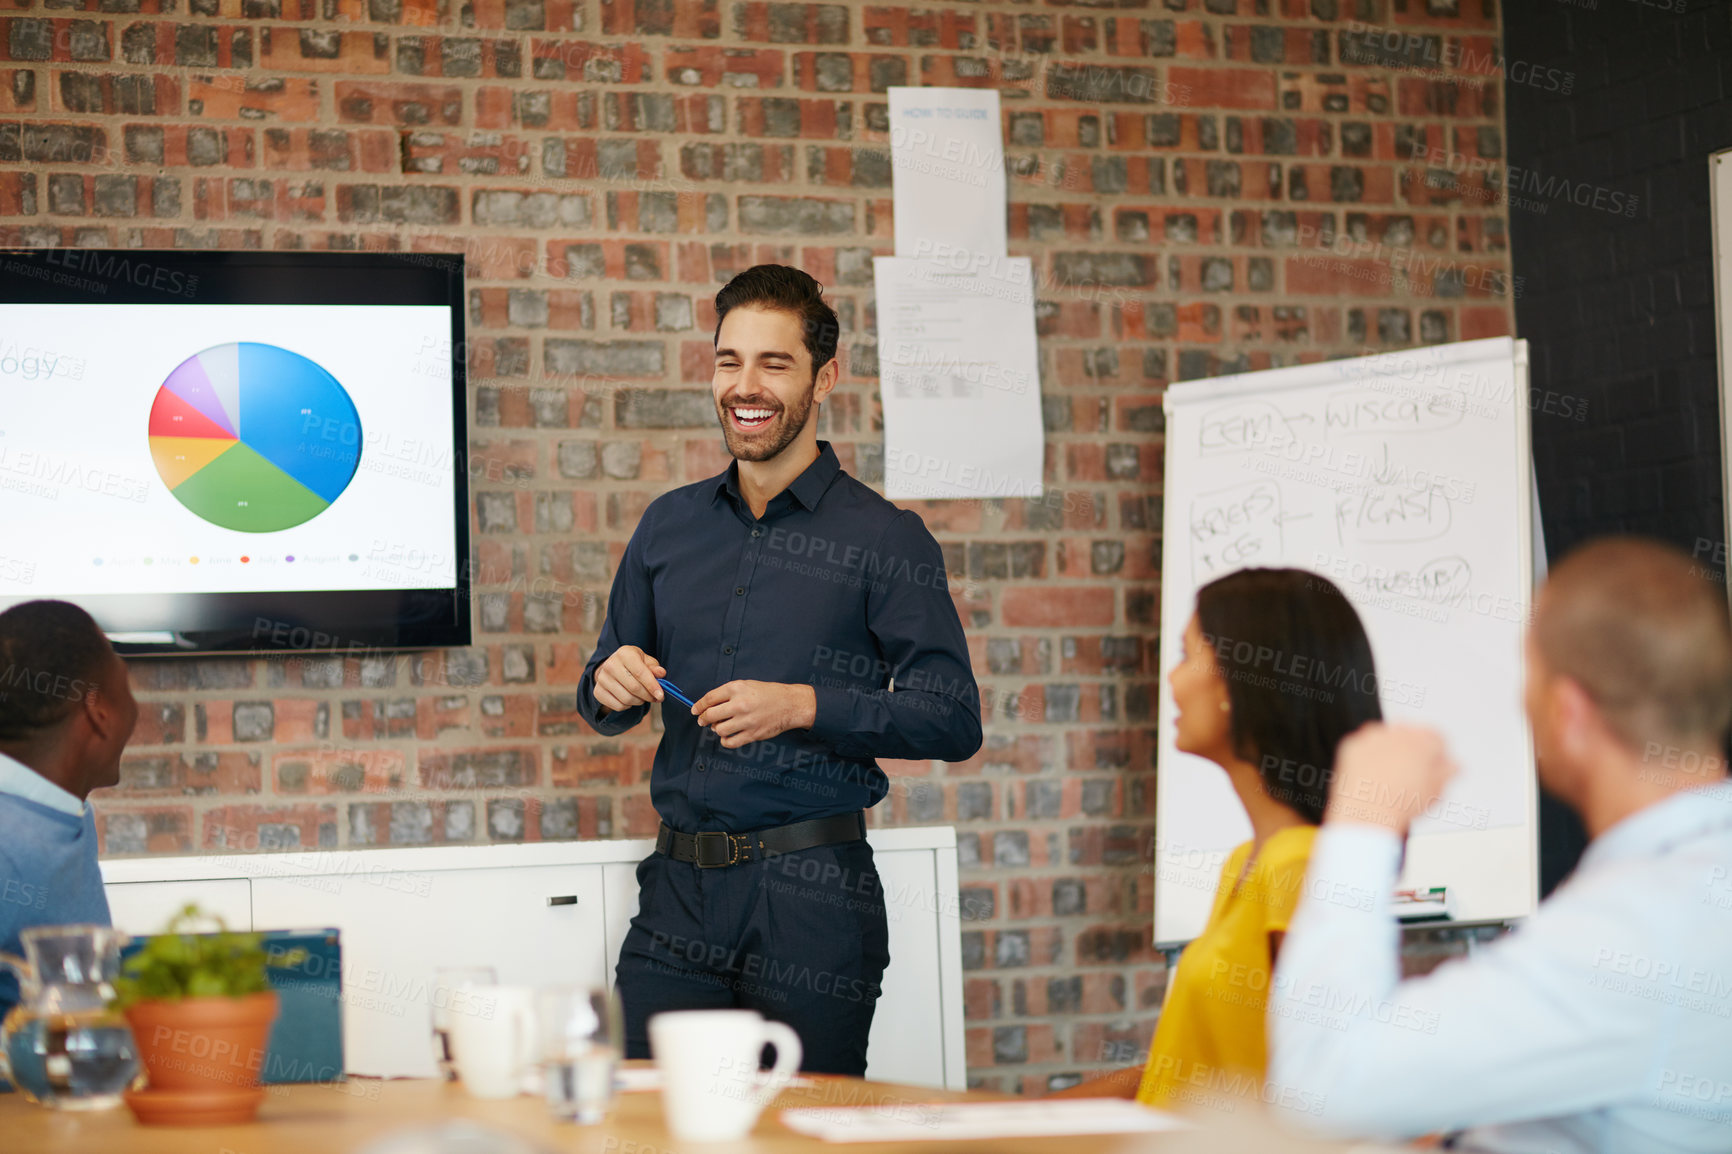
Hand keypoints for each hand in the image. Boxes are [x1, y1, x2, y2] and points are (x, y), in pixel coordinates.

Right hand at [592, 645, 665, 712]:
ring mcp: (602, 679)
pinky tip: (631, 699)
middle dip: (648, 696)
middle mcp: (610, 665)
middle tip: (655, 698)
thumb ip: (654, 668)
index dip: (652, 686)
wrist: (612, 668)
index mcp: (624, 654)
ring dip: (639, 701)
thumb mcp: (646, 661)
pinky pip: (618, 706)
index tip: (661, 695)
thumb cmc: (634, 664)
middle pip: (634, 688)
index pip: (640, 673)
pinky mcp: (598, 691)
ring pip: (627, 699)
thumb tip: (661, 674)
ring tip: (642, 697)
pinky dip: (628, 706)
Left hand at [691, 681, 816, 748]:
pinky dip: (725, 740)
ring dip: (716, 729)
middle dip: (703, 719)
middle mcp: (740, 704)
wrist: (789, 704)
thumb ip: (727, 694)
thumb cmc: (768, 694)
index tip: (695, 710)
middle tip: (702, 721)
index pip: (709, 699)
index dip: (698, 706)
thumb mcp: (746, 685)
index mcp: (737, 689)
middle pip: (710, 715)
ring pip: (718, 729)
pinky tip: (728, 735)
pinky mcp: (752, 734)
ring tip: (720, 726)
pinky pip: (730, 742)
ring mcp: (746, 720)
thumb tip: (708, 706)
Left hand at [1324, 722, 1457, 834]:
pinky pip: (1363, 747)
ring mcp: (1373, 736)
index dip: (1437, 754)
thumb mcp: (1437, 790)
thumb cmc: (1403, 804)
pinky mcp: (1352, 745)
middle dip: (1412, 751)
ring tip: (1390, 778)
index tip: (1435, 765)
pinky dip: (1367, 758)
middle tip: (1411, 775)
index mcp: (1424, 739)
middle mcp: (1398, 732)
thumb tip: (1453, 766)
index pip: (1436, 737)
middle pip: (1410, 735)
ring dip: (1389, 751)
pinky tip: (1371, 777)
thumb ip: (1448, 772)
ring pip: (1386, 738)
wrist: (1368, 812)